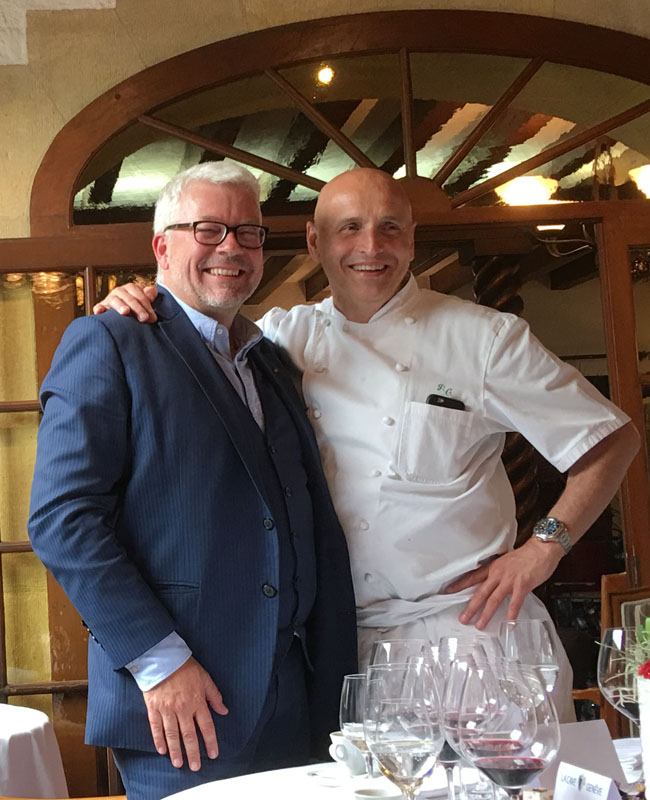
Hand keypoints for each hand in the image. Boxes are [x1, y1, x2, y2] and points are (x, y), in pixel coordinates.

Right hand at [93, 283, 157, 321]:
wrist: (125, 314)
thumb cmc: (138, 307)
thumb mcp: (146, 299)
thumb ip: (150, 294)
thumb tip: (151, 294)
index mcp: (131, 289)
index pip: (139, 294)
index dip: (146, 304)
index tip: (152, 317)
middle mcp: (120, 292)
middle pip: (128, 297)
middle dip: (137, 308)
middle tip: (144, 318)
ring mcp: (110, 299)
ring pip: (114, 300)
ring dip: (120, 305)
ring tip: (126, 312)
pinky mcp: (102, 307)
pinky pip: (99, 306)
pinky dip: (99, 308)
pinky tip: (100, 311)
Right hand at [142, 657, 227, 770]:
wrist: (163, 659)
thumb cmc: (186, 667)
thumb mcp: (205, 678)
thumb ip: (214, 696)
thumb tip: (224, 710)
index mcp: (197, 701)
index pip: (206, 726)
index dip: (210, 741)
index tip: (213, 754)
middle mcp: (183, 708)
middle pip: (189, 735)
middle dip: (193, 752)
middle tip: (195, 767)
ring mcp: (167, 709)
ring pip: (172, 735)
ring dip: (176, 751)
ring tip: (179, 763)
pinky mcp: (154, 708)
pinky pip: (156, 728)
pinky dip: (159, 740)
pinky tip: (162, 750)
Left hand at [443, 538, 562, 629]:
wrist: (541, 549)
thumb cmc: (526, 555)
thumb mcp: (506, 562)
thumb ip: (499, 573)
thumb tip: (494, 584)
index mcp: (493, 568)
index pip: (472, 577)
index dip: (459, 585)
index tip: (448, 591)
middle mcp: (498, 574)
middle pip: (480, 592)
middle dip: (470, 607)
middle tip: (462, 618)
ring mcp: (510, 580)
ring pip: (494, 599)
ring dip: (486, 614)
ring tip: (480, 625)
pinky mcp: (522, 585)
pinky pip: (515, 602)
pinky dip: (511, 614)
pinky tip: (509, 624)